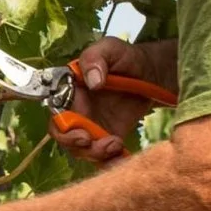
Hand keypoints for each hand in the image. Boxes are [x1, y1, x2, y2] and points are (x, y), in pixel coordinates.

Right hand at [57, 36, 162, 162]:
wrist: (152, 73)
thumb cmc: (126, 58)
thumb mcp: (110, 49)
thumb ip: (96, 59)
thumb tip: (92, 81)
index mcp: (70, 93)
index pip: (57, 117)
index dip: (64, 130)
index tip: (82, 134)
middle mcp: (78, 113)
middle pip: (66, 139)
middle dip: (79, 147)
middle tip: (99, 143)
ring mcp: (94, 127)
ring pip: (84, 151)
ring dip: (97, 154)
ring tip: (116, 144)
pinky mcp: (110, 138)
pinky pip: (104, 157)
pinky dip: (112, 161)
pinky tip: (123, 155)